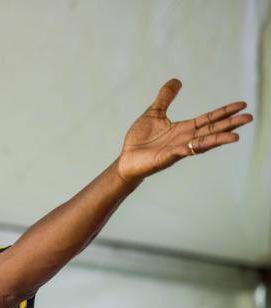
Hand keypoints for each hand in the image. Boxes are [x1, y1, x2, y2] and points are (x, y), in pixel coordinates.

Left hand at [116, 79, 251, 183]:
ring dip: (217, 140)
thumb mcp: (153, 113)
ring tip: (235, 137)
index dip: (224, 112)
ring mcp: (176, 150)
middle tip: (248, 118)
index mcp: (183, 129)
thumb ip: (165, 98)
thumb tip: (176, 80)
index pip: (208, 119)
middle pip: (211, 130)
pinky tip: (195, 147)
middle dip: (229, 124)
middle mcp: (184, 139)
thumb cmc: (140, 140)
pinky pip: (178, 153)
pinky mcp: (165, 158)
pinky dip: (187, 150)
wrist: (126, 159)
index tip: (242, 105)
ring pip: (201, 143)